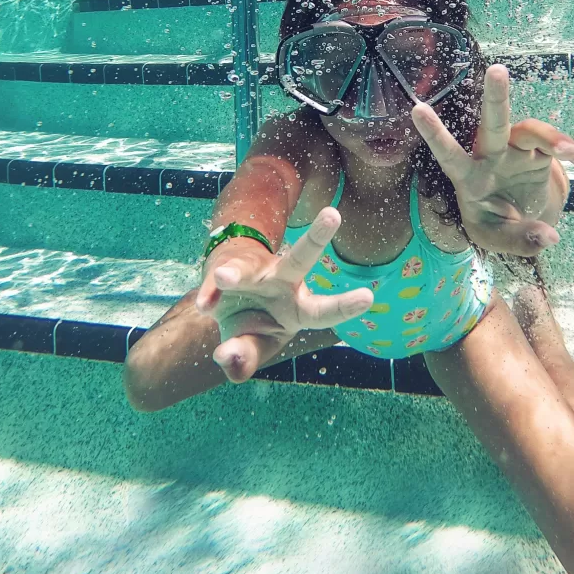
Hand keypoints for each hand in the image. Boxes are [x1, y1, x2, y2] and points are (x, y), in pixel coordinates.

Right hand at [195, 208, 373, 382]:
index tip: (368, 297)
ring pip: (248, 267)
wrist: (223, 299)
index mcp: (299, 308)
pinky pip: (214, 283)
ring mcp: (253, 273)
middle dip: (316, 237)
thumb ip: (245, 356)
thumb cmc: (251, 325)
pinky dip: (208, 294)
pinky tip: (205, 305)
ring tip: (223, 278)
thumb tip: (228, 357)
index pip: (324, 310)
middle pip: (300, 258)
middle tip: (332, 215)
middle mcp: (281, 282)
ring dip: (236, 273)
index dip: (345, 306)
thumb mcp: (252, 347)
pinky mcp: (224, 269)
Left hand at [411, 63, 573, 254]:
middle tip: (496, 70)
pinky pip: (551, 143)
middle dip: (494, 97)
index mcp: (468, 178)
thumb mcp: (501, 239)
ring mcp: (515, 150)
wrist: (523, 217)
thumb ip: (521, 240)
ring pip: (527, 129)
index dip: (435, 134)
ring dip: (548, 134)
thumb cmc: (498, 224)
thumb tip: (549, 238)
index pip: (449, 154)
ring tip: (566, 151)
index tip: (417, 109)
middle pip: (491, 124)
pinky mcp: (538, 151)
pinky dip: (564, 147)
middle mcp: (490, 156)